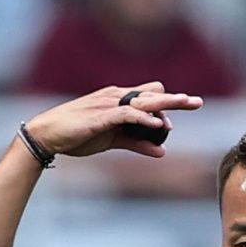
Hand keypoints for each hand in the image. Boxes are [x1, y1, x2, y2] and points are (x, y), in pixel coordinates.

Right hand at [24, 82, 201, 161]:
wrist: (48, 134)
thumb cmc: (78, 134)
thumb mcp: (113, 141)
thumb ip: (138, 144)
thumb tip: (163, 152)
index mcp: (119, 100)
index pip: (149, 95)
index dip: (167, 102)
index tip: (187, 106)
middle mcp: (116, 97)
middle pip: (152, 94)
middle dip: (175, 99)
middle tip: (197, 102)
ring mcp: (108, 105)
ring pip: (142, 101)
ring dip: (165, 104)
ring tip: (186, 104)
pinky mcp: (100, 116)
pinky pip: (126, 114)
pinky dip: (143, 118)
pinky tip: (158, 124)